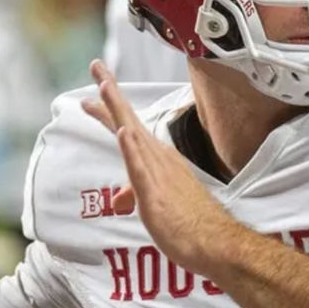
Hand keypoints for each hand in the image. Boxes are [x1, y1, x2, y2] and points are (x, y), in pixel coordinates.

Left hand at [81, 60, 230, 275]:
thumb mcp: (154, 204)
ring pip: (132, 133)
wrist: (213, 242)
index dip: (110, 107)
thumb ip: (135, 195)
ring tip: (103, 86)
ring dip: (118, 109)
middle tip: (95, 65)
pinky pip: (140, 167)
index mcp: (157, 159)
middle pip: (127, 119)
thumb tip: (119, 197)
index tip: (95, 88)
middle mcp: (156, 158)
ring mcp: (157, 172)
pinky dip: (131, 147)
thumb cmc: (188, 224)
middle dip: (110, 91)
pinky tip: (124, 131)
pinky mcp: (155, 192)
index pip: (129, 127)